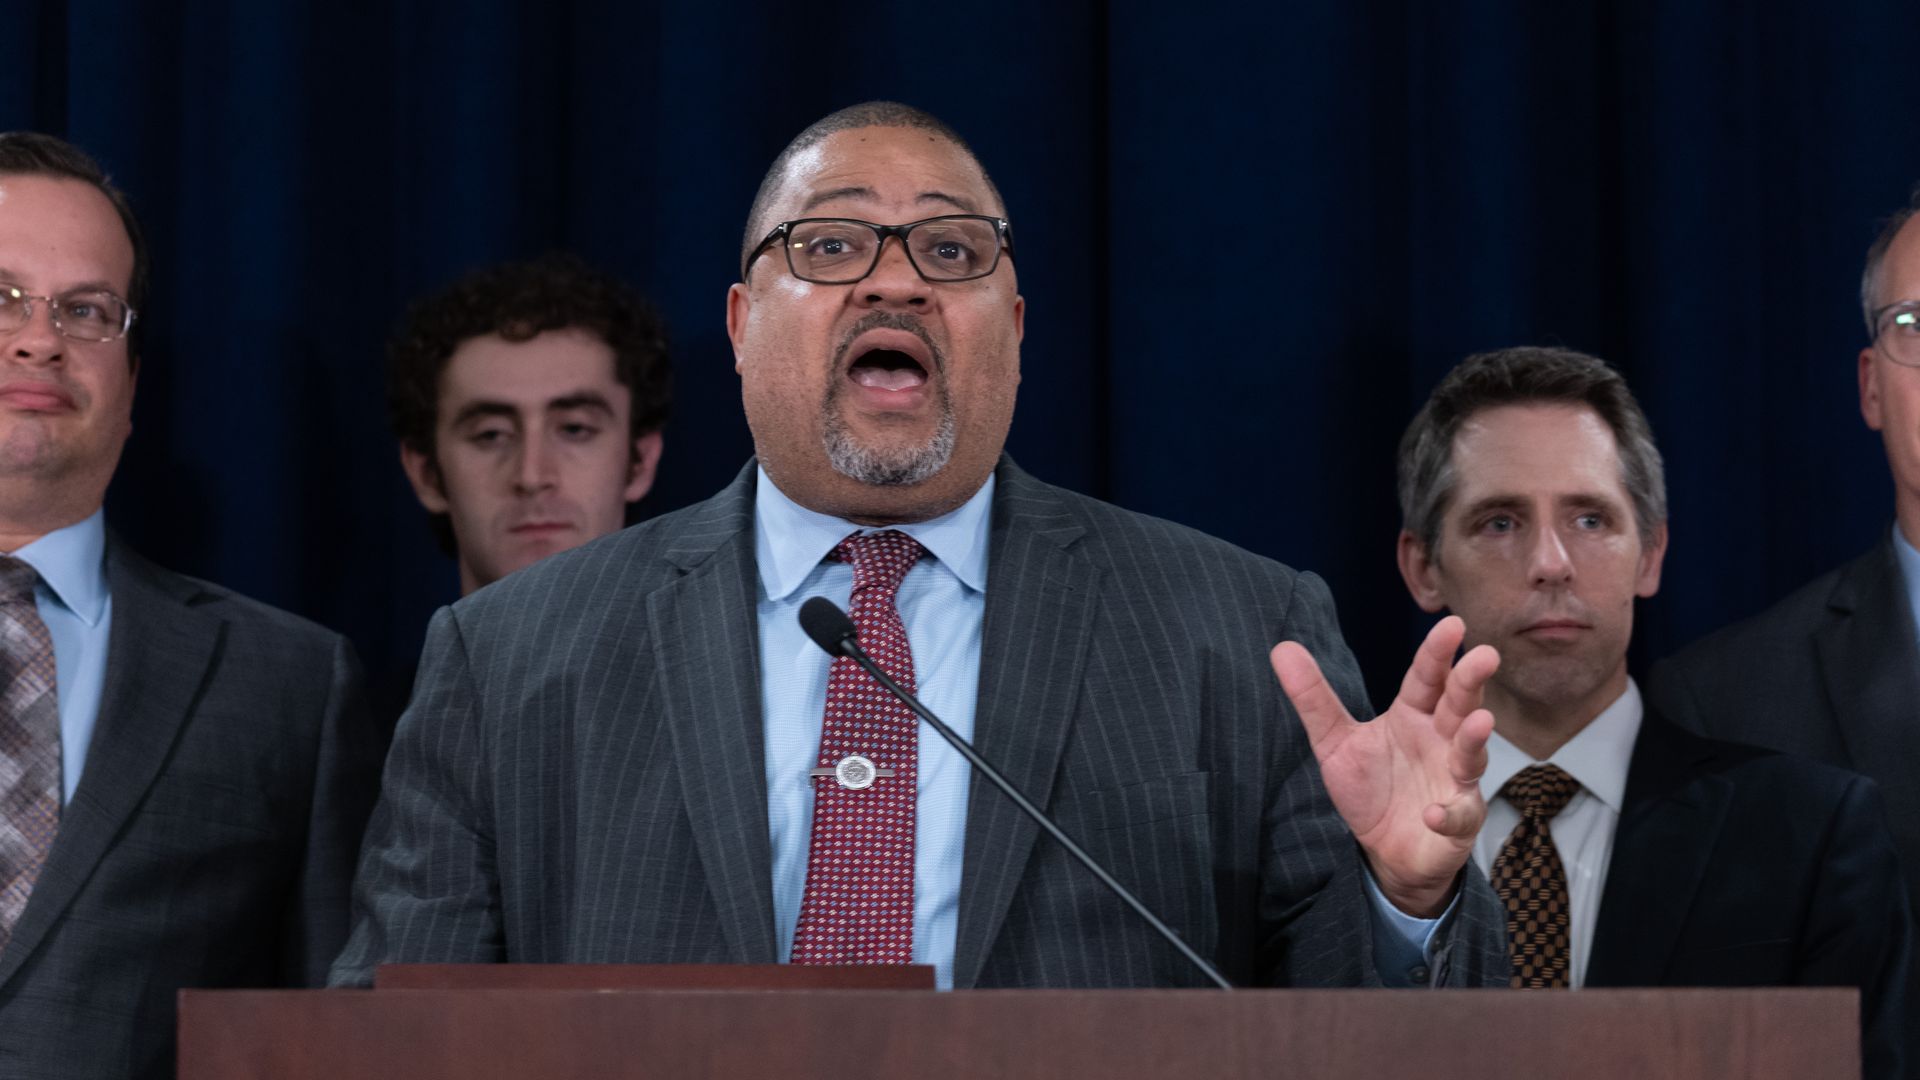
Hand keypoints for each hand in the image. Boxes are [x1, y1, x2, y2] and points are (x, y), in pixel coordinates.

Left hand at [1269, 616, 1498, 916]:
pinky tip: (1434, 812)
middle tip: (1484, 655)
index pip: (1426, 678)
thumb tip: (1281, 647)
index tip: (1451, 625)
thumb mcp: (1334, 742)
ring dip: (1475, 740)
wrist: (1384, 849)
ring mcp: (1455, 780)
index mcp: (1413, 716)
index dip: (1436, 654)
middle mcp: (1441, 741)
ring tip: (1480, 722)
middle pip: (1458, 705)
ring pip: (1470, 754)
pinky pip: (1457, 815)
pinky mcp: (1457, 821)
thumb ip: (1313, 698)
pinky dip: (1449, 813)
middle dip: (1471, 681)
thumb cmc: (1370, 788)